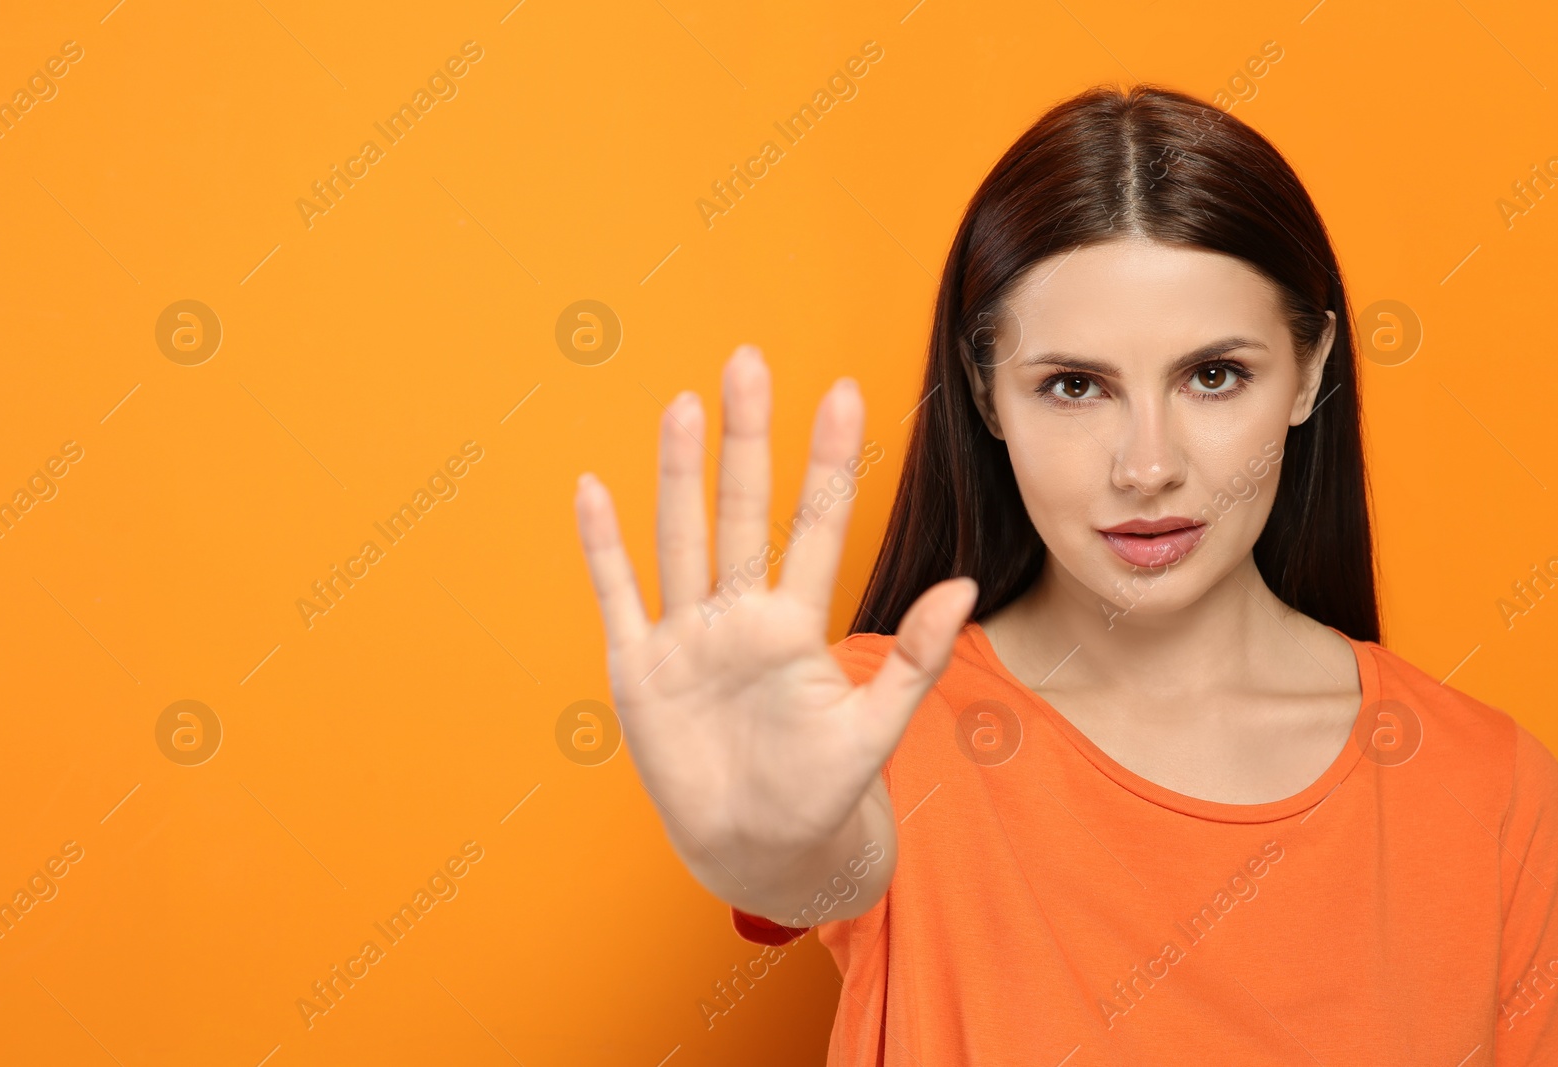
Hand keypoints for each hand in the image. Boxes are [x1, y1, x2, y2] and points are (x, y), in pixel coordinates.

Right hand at [572, 344, 976, 902]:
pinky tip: (592, 490)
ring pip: (681, 537)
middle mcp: (740, 615)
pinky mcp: (640, 668)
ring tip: (682, 405)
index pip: (815, 525)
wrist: (757, 848)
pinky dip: (602, 547)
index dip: (826, 461)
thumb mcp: (875, 730)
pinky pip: (618, 596)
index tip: (842, 390)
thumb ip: (915, 660)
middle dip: (745, 438)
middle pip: (743, 510)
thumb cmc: (822, 791)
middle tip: (747, 361)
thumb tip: (965, 586)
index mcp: (796, 625)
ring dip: (678, 473)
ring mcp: (687, 636)